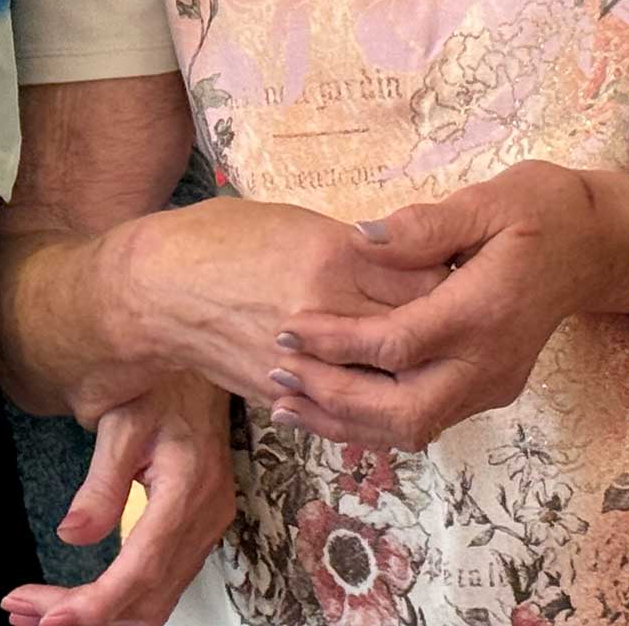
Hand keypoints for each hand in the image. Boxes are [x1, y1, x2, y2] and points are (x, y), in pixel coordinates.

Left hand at [2, 375, 235, 625]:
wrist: (199, 369)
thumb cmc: (162, 386)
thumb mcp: (122, 421)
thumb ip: (101, 482)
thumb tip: (73, 535)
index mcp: (186, 492)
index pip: (140, 570)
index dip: (96, 605)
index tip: (50, 619)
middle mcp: (204, 520)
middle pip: (145, 599)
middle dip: (86, 618)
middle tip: (24, 613)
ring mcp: (206, 529)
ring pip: (154, 601)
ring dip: (100, 616)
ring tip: (39, 613)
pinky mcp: (198, 531)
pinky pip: (161, 583)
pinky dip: (120, 601)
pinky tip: (83, 599)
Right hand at [113, 197, 446, 404]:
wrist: (156, 290)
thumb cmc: (224, 239)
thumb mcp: (297, 221)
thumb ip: (358, 246)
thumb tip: (408, 259)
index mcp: (334, 258)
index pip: (424, 280)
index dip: (455, 282)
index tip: (472, 278)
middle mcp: (325, 315)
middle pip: (412, 334)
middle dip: (443, 331)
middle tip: (467, 323)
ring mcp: (305, 361)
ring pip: (385, 382)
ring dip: (413, 375)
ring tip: (436, 361)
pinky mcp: (286, 393)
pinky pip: (347, 407)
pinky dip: (375, 401)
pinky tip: (394, 391)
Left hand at [266, 162, 628, 449]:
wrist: (594, 247)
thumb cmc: (542, 211)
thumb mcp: (489, 200)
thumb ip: (426, 226)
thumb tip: (363, 240)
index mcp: (486, 311)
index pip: (398, 345)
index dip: (337, 343)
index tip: (288, 328)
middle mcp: (490, 362)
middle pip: (404, 411)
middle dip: (334, 399)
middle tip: (279, 374)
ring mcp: (492, 384)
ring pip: (413, 429)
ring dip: (347, 422)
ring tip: (287, 403)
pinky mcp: (488, 390)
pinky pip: (424, 420)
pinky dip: (373, 422)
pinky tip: (330, 406)